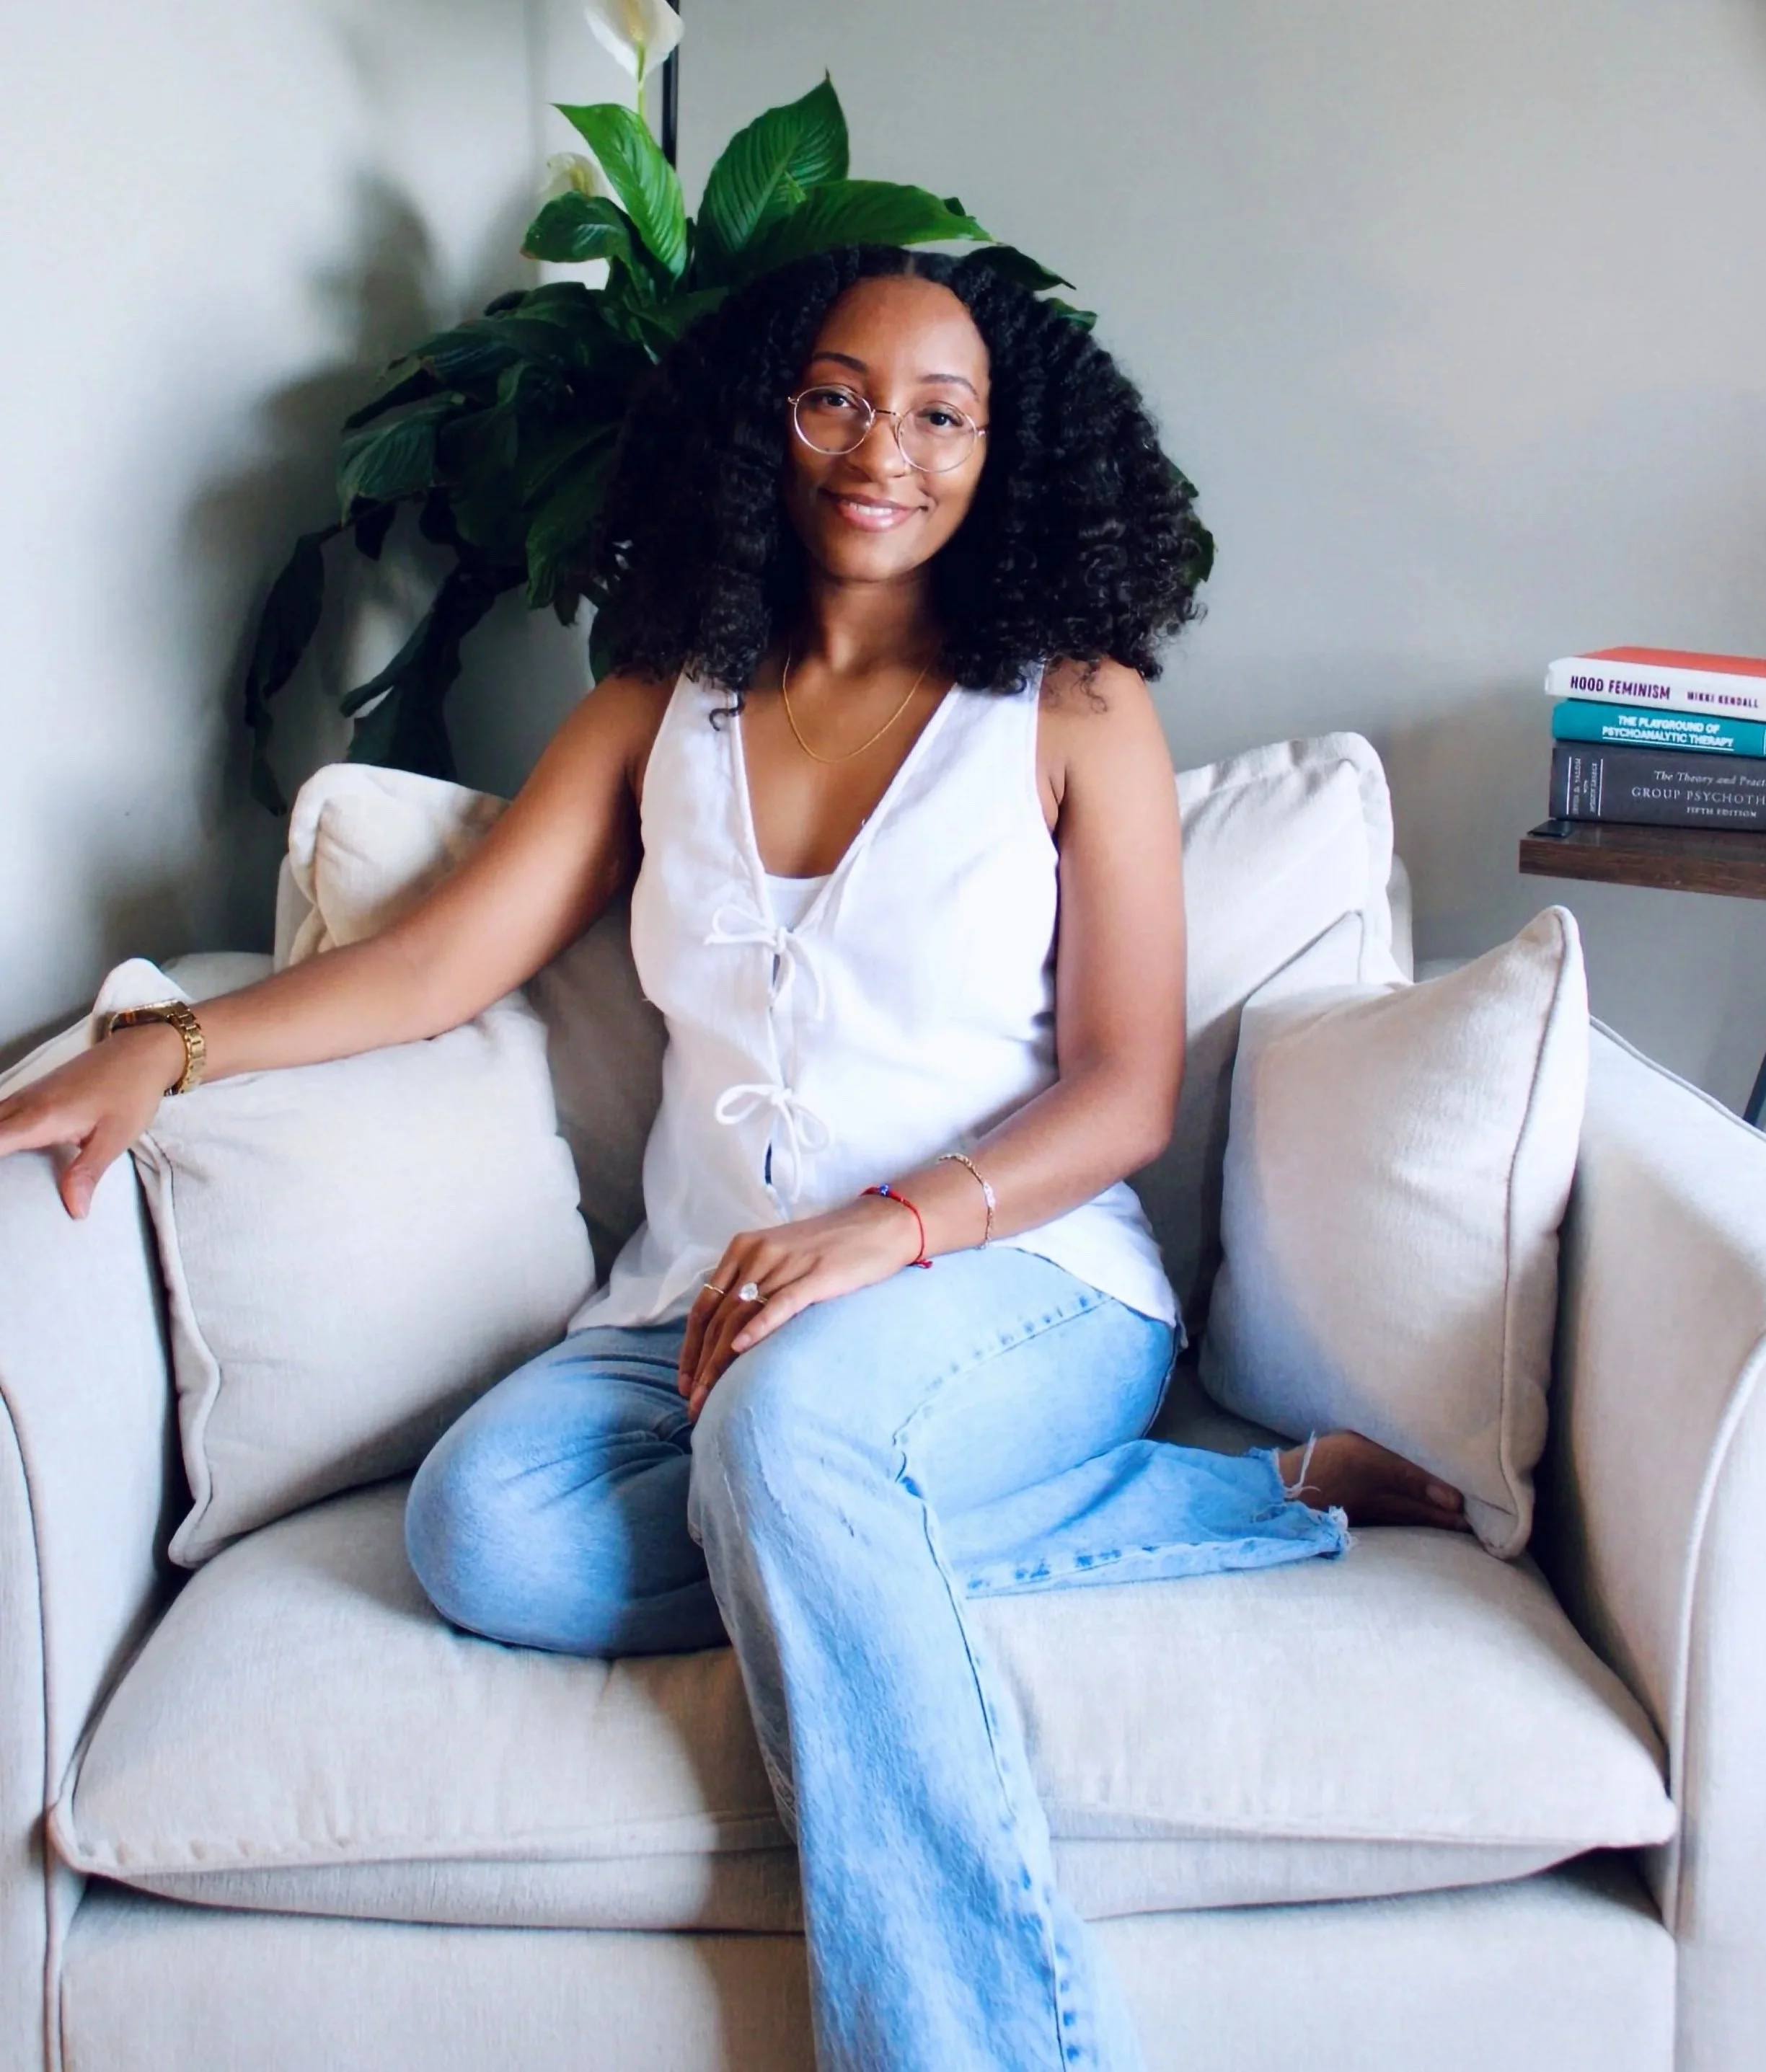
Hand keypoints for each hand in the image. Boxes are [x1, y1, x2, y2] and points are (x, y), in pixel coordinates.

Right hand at [0, 1025, 183, 1217]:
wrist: (143, 1051)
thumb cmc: (132, 1092)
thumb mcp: (115, 1137)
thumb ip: (87, 1172)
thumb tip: (74, 1210)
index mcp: (41, 1118)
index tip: (1, 1192)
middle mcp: (26, 1103)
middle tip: (5, 1192)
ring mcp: (29, 1094)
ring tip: (8, 1172)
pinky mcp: (36, 1091)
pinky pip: (2, 1111)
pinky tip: (6, 1144)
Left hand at [678, 1193, 924, 1418]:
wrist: (879, 1225)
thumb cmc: (829, 1247)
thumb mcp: (780, 1257)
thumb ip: (753, 1284)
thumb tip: (728, 1332)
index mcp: (743, 1249)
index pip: (704, 1305)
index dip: (690, 1347)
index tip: (685, 1382)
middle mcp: (757, 1253)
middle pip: (718, 1317)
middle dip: (701, 1365)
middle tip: (694, 1402)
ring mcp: (786, 1263)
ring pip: (742, 1317)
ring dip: (720, 1361)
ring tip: (711, 1396)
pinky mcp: (816, 1275)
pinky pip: (780, 1303)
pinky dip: (758, 1327)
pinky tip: (741, 1350)